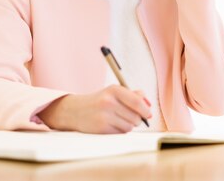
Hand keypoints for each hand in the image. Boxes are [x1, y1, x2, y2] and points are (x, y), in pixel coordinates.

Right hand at [37, 86, 151, 133]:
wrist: (76, 110)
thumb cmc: (100, 101)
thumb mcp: (114, 92)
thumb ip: (133, 95)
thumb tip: (148, 104)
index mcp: (114, 90)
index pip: (137, 101)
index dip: (145, 110)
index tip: (148, 114)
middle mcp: (109, 102)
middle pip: (135, 116)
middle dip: (137, 119)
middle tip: (131, 117)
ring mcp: (104, 115)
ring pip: (129, 126)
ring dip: (129, 126)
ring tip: (120, 120)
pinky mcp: (101, 128)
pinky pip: (120, 133)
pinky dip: (120, 131)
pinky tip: (113, 125)